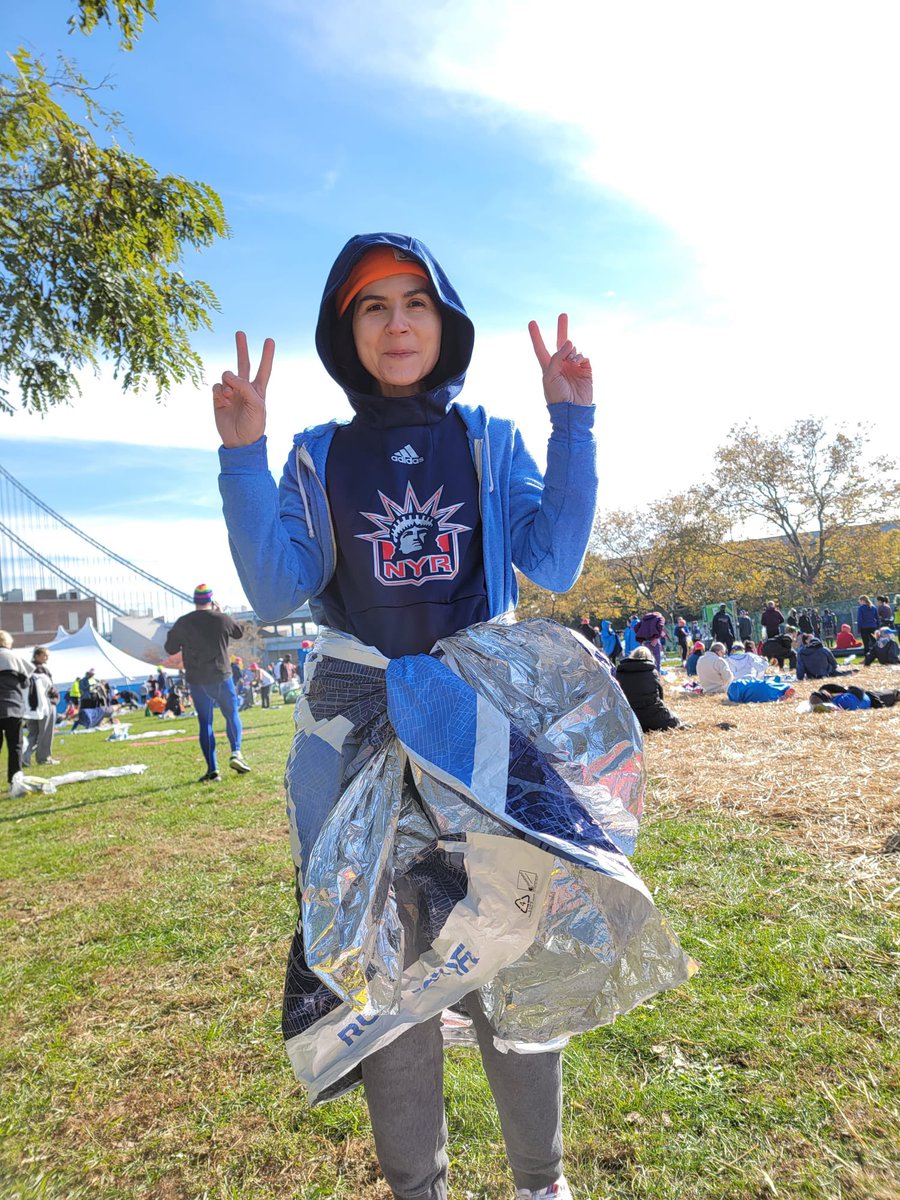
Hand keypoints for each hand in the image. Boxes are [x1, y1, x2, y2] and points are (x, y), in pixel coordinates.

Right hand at [212, 331, 274, 446]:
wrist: (240, 441)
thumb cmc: (253, 424)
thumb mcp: (256, 405)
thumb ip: (245, 387)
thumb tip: (228, 376)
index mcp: (258, 389)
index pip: (264, 369)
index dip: (267, 355)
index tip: (269, 340)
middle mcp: (244, 388)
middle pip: (243, 364)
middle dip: (242, 348)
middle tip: (240, 332)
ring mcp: (231, 392)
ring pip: (226, 375)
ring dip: (228, 383)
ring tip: (231, 397)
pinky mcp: (219, 398)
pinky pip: (217, 386)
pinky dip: (220, 392)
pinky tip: (224, 401)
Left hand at [528, 313, 592, 405]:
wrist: (573, 410)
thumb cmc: (557, 396)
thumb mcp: (550, 376)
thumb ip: (556, 357)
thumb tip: (570, 343)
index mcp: (548, 367)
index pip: (540, 348)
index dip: (536, 336)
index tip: (532, 323)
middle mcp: (561, 365)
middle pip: (560, 343)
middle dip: (562, 329)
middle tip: (563, 314)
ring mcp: (574, 367)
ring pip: (573, 349)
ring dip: (572, 351)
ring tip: (571, 360)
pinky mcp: (585, 370)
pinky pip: (583, 356)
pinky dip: (581, 356)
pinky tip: (578, 361)